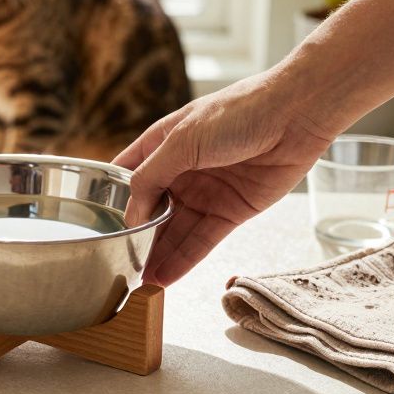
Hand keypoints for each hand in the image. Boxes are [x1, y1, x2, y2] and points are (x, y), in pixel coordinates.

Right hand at [114, 74, 334, 285]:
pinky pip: (202, 241)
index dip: (110, 201)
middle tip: (118, 264)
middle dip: (135, 235)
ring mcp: (205, 193)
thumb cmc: (238, 113)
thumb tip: (131, 216)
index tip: (98, 227)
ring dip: (157, 254)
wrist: (295, 115)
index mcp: (161, 145)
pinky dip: (184, 260)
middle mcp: (180, 171)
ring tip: (137, 280)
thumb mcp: (182, 141)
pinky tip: (164, 277)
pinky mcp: (231, 211)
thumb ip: (151, 178)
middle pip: (149, 210)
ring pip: (174, 231)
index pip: (126, 177)